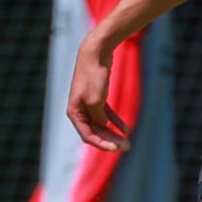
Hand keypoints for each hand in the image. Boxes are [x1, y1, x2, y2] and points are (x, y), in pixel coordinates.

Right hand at [67, 37, 129, 151]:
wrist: (96, 52)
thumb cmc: (93, 76)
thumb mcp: (96, 101)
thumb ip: (98, 118)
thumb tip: (102, 127)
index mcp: (74, 112)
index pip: (87, 135)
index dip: (101, 144)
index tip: (116, 149)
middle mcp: (79, 109)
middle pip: (95, 131)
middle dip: (110, 140)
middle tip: (127, 147)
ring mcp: (88, 103)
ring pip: (102, 123)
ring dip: (113, 133)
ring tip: (127, 140)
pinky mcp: (98, 96)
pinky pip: (106, 113)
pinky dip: (115, 121)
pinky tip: (126, 129)